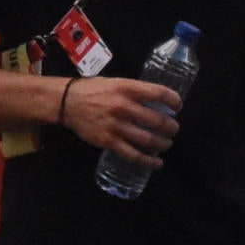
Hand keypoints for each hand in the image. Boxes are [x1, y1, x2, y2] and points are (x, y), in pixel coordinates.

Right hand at [62, 75, 180, 163]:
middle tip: (173, 129)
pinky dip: (149, 161)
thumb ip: (135, 91)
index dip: (174, 101)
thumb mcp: (116, 82)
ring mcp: (116, 126)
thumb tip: (156, 100)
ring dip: (163, 144)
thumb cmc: (93, 90)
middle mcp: (124, 107)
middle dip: (171, 127)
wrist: (67, 102)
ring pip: (149, 140)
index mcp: (127, 88)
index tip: (178, 106)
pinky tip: (157, 162)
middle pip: (158, 121)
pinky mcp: (109, 142)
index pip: (159, 94)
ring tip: (166, 143)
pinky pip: (133, 155)